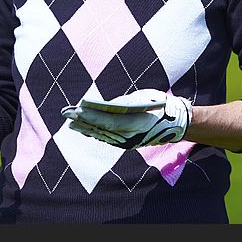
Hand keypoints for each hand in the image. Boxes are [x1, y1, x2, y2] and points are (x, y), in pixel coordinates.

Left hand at [62, 89, 191, 148]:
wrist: (176, 124)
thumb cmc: (159, 105)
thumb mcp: (142, 98)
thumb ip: (123, 103)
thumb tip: (102, 105)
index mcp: (137, 123)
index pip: (109, 121)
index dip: (92, 116)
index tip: (77, 109)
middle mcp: (131, 136)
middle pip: (102, 128)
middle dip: (83, 120)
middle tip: (66, 112)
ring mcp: (128, 142)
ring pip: (102, 134)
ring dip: (85, 127)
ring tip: (69, 120)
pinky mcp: (126, 143)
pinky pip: (106, 138)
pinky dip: (93, 132)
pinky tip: (83, 128)